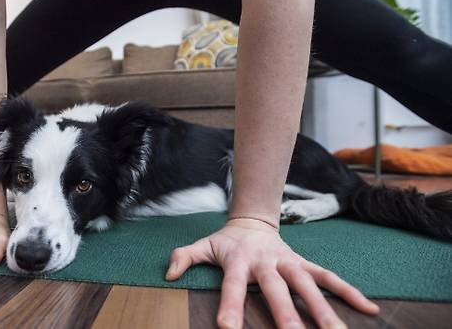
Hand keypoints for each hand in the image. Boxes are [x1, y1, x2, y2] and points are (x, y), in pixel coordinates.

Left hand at [165, 218, 378, 328]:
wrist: (253, 219)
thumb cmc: (226, 241)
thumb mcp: (202, 245)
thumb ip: (184, 257)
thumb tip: (168, 273)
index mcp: (238, 260)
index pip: (232, 285)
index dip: (231, 305)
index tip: (228, 328)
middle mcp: (266, 262)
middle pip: (277, 288)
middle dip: (286, 313)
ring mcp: (289, 262)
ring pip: (308, 285)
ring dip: (324, 309)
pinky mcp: (304, 264)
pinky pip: (328, 277)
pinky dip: (349, 291)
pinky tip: (369, 309)